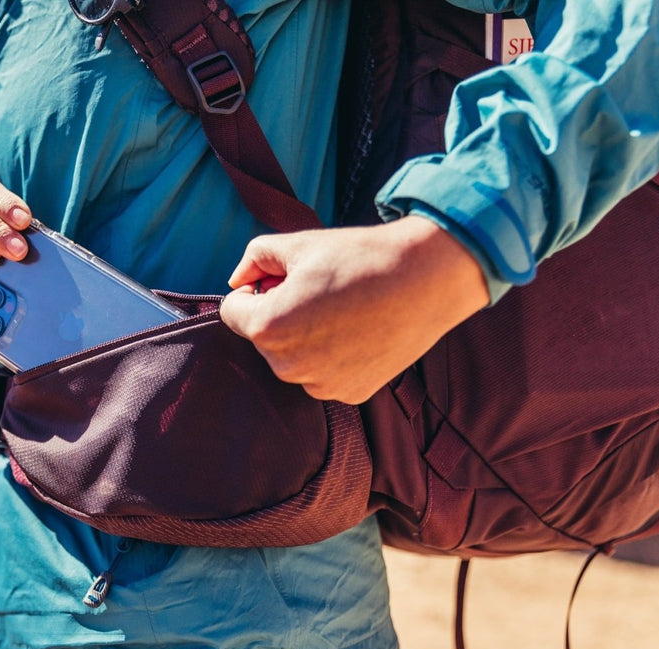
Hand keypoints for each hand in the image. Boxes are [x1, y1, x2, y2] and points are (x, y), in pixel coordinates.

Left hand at [218, 216, 490, 403]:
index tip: (280, 279)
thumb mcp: (298, 244)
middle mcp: (288, 365)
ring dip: (305, 338)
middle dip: (279, 314)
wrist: (427, 278)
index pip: (231, 311)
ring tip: (343, 309)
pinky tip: (360, 331)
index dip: (252, 290)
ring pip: (293, 359)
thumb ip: (254, 259)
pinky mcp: (349, 394)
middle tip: (320, 290)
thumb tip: (237, 280)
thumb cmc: (360, 257)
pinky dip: (333, 357)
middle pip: (262, 337)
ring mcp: (320, 385)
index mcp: (268, 327)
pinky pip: (323, 374)